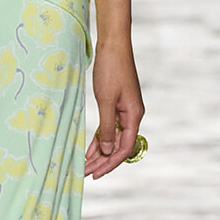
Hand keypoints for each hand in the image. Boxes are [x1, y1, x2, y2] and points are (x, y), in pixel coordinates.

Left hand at [84, 41, 143, 180]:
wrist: (113, 45)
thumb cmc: (111, 70)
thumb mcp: (106, 101)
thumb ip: (106, 127)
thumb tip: (107, 150)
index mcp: (134, 116)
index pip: (125, 148)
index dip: (110, 163)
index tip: (96, 174)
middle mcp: (132, 116)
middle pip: (118, 146)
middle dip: (103, 161)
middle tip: (86, 174)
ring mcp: (125, 111)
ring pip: (113, 138)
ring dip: (100, 152)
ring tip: (85, 165)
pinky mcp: (117, 105)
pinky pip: (109, 127)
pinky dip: (99, 138)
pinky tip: (89, 149)